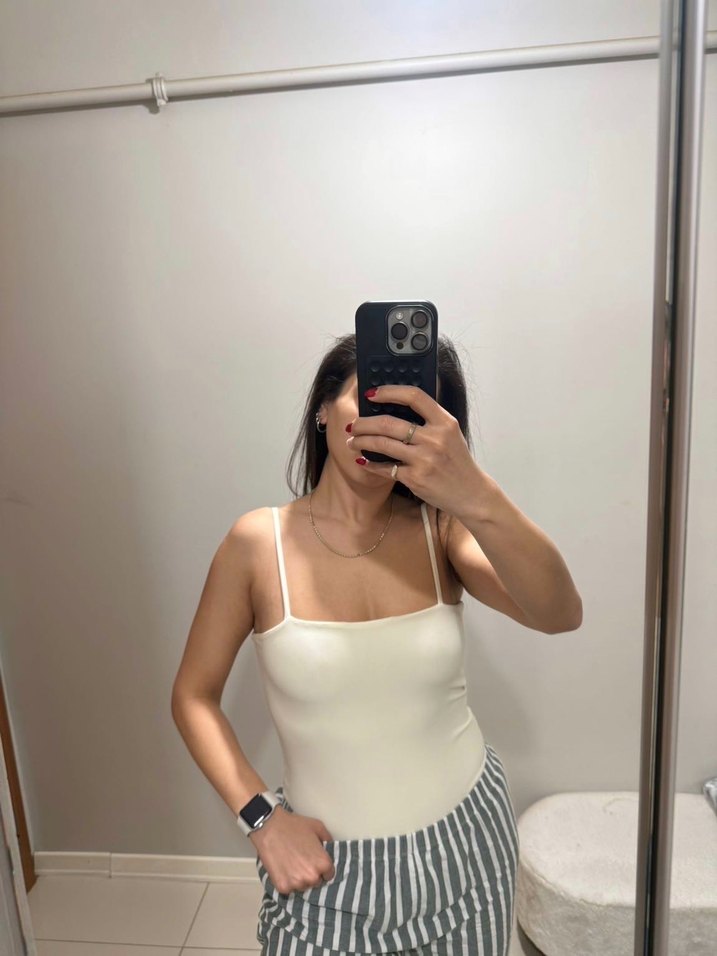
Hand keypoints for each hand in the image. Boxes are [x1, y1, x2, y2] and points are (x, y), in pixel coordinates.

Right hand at [249, 806, 335, 893]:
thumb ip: (328, 840)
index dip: (322, 867)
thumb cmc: (293, 826)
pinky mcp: (282, 887)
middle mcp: (312, 877)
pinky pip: (289, 889)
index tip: (315, 862)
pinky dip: (286, 881)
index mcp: (323, 863)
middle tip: (302, 861)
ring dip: (299, 879)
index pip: (329, 875)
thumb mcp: (318, 827)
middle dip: (311, 873)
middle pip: (316, 882)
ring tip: (292, 863)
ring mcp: (296, 883)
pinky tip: (283, 868)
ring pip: (302, 886)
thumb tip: (330, 848)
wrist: (270, 827)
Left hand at [346, 384, 486, 517]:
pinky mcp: (416, 478)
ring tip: (352, 441)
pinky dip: (370, 464)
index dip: (389, 391)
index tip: (372, 394)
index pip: (414, 396)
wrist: (470, 493)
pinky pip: (385, 468)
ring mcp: (425, 459)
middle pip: (389, 423)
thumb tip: (395, 406)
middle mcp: (435, 438)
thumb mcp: (450, 434)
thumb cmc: (456, 461)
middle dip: (364, 423)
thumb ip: (430, 420)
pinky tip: (363, 460)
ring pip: (382, 444)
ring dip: (361, 441)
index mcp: (445, 422)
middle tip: (353, 424)